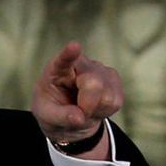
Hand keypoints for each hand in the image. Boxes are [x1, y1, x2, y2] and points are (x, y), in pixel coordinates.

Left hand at [31, 42, 122, 159]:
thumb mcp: (48, 117)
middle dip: (88, 105)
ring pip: (108, 95)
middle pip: (94, 83)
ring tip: (84, 110)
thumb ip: (61, 117)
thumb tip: (79, 118)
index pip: (64, 59)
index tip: (74, 46)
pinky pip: (117, 101)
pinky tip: (96, 108)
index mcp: (58, 69)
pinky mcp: (114, 80)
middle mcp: (81, 64)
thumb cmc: (53, 110)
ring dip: (96, 110)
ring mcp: (100, 70)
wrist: (68, 114)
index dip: (70, 53)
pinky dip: (105, 111)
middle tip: (78, 115)